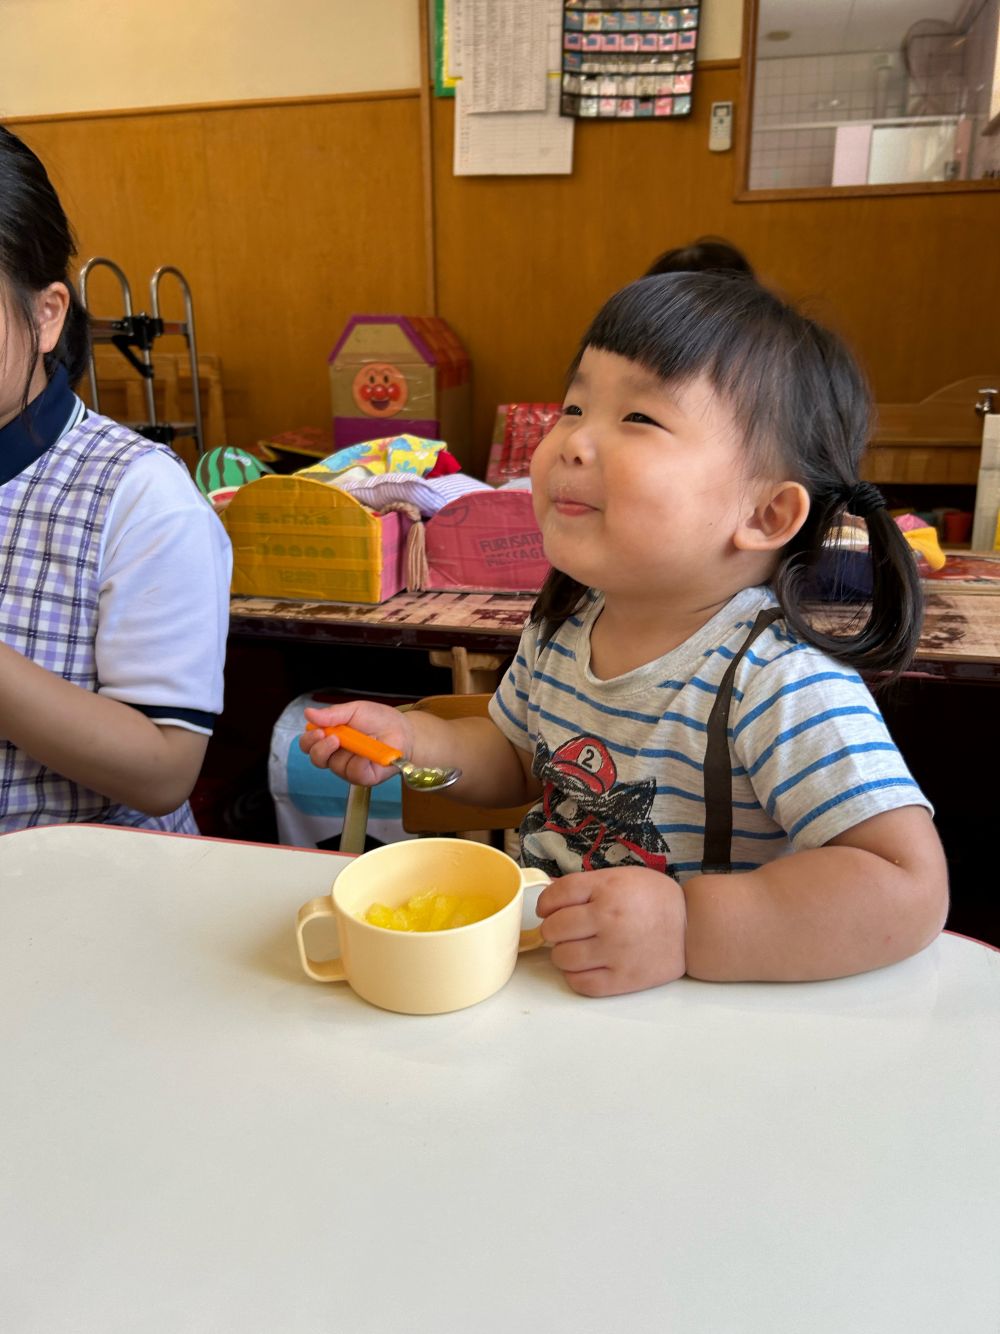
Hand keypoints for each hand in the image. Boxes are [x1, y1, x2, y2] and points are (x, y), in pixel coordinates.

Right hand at [300, 700, 414, 786]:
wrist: (403, 730)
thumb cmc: (379, 719)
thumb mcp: (355, 710)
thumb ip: (333, 714)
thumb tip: (308, 713)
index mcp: (331, 737)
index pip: (310, 743)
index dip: (309, 739)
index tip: (316, 730)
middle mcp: (337, 754)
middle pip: (316, 758)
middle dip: (319, 748)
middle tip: (329, 736)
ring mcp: (350, 767)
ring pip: (334, 766)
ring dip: (343, 752)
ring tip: (352, 740)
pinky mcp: (364, 777)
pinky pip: (354, 773)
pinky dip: (358, 762)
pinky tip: (365, 753)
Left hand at [536, 867, 686, 996]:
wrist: (692, 928)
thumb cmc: (655, 900)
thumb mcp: (621, 878)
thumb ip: (586, 886)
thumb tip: (550, 899)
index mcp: (608, 889)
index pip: (557, 895)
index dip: (545, 904)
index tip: (547, 910)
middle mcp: (609, 919)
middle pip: (554, 928)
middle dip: (553, 929)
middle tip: (564, 930)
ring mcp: (615, 951)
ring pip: (562, 958)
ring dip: (562, 953)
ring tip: (575, 948)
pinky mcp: (623, 979)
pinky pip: (581, 983)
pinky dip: (575, 976)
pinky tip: (585, 966)